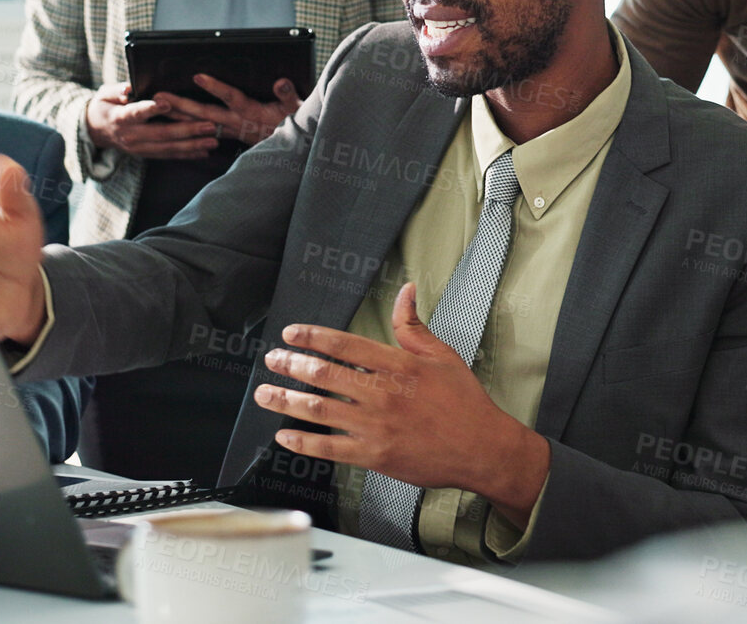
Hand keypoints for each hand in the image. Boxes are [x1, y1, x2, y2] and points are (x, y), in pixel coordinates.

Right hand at [84, 81, 219, 158]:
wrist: (95, 130)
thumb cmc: (105, 106)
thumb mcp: (104, 94)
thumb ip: (117, 90)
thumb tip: (128, 89)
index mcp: (120, 118)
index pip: (136, 113)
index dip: (150, 109)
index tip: (166, 103)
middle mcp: (131, 136)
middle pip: (161, 133)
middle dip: (187, 130)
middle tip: (209, 125)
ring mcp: (139, 148)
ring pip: (168, 148)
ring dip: (192, 146)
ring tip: (213, 142)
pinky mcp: (146, 154)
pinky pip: (168, 156)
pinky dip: (187, 155)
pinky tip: (204, 153)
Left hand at [153, 75, 300, 146]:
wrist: (293, 148)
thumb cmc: (294, 123)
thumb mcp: (295, 108)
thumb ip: (287, 94)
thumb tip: (280, 82)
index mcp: (251, 112)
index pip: (231, 97)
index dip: (215, 87)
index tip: (198, 76)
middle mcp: (237, 122)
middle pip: (205, 113)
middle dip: (181, 105)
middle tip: (160, 96)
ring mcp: (231, 130)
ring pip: (200, 123)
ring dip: (179, 116)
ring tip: (158, 107)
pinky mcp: (229, 135)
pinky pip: (203, 131)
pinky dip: (188, 127)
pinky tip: (174, 123)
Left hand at [255, 284, 549, 523]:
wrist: (482, 449)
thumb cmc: (465, 402)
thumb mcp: (442, 355)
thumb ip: (414, 325)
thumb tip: (406, 291)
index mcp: (397, 365)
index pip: (344, 344)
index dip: (312, 337)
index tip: (291, 334)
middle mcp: (382, 394)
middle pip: (324, 374)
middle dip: (291, 365)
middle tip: (272, 361)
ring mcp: (375, 426)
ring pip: (319, 410)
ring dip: (286, 401)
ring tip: (264, 394)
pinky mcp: (374, 455)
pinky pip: (329, 449)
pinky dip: (303, 443)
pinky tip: (284, 436)